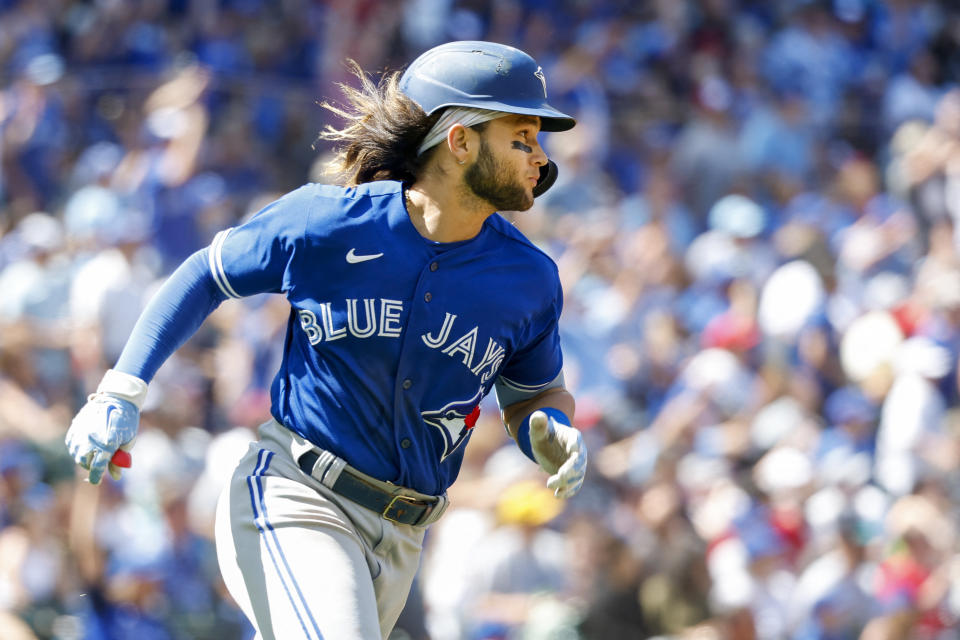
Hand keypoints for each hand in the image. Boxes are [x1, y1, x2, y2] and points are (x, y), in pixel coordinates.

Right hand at [65, 370, 146, 484]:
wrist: (117, 398)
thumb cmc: (126, 420)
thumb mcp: (128, 440)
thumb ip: (119, 459)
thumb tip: (116, 477)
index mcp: (107, 443)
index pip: (97, 467)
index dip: (96, 477)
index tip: (96, 481)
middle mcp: (91, 439)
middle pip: (85, 462)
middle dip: (91, 466)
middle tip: (98, 464)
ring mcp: (81, 432)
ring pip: (77, 454)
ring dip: (83, 458)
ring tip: (93, 453)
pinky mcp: (75, 426)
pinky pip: (72, 444)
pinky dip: (77, 448)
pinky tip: (85, 446)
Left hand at [528, 410, 586, 497]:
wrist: (548, 446)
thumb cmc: (544, 435)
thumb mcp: (538, 430)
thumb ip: (538, 424)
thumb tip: (538, 415)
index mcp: (572, 436)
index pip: (576, 438)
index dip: (576, 443)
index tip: (573, 448)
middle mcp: (578, 451)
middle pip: (578, 461)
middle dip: (571, 469)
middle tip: (560, 475)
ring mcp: (576, 465)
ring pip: (576, 475)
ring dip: (567, 483)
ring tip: (552, 486)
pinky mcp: (572, 477)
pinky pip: (574, 485)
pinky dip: (568, 491)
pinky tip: (558, 494)